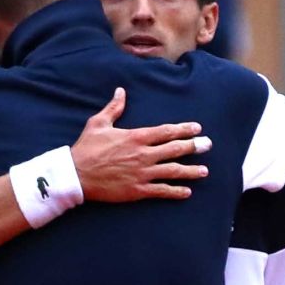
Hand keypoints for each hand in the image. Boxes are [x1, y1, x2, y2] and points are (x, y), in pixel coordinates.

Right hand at [71, 88, 210, 202]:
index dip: (183, 129)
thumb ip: (114, 108)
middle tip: (208, 145)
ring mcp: (142, 174)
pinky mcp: (137, 190)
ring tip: (204, 171)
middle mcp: (143, 155)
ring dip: (190, 171)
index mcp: (136, 137)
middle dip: (194, 147)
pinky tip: (187, 192)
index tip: (197, 128)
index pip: (166, 131)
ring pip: (172, 171)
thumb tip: (121, 91)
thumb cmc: (86, 148)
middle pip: (175, 150)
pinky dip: (175, 192)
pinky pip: (161, 191)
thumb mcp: (98, 123)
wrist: (76, 175)